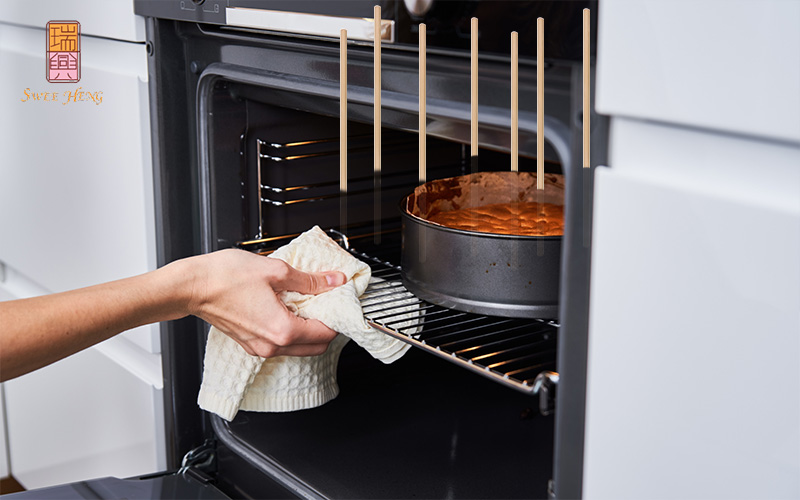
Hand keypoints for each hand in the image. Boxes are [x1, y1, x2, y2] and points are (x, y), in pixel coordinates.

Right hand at [181, 249, 345, 357]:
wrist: (191, 286)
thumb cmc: (224, 278)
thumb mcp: (276, 271)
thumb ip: (310, 280)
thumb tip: (333, 280)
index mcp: (282, 330)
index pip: (326, 333)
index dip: (337, 316)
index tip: (338, 300)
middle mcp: (272, 346)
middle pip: (316, 346)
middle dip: (326, 326)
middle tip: (327, 302)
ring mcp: (259, 348)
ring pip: (299, 347)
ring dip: (308, 329)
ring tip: (306, 302)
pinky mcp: (250, 344)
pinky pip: (281, 343)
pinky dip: (291, 330)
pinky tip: (287, 307)